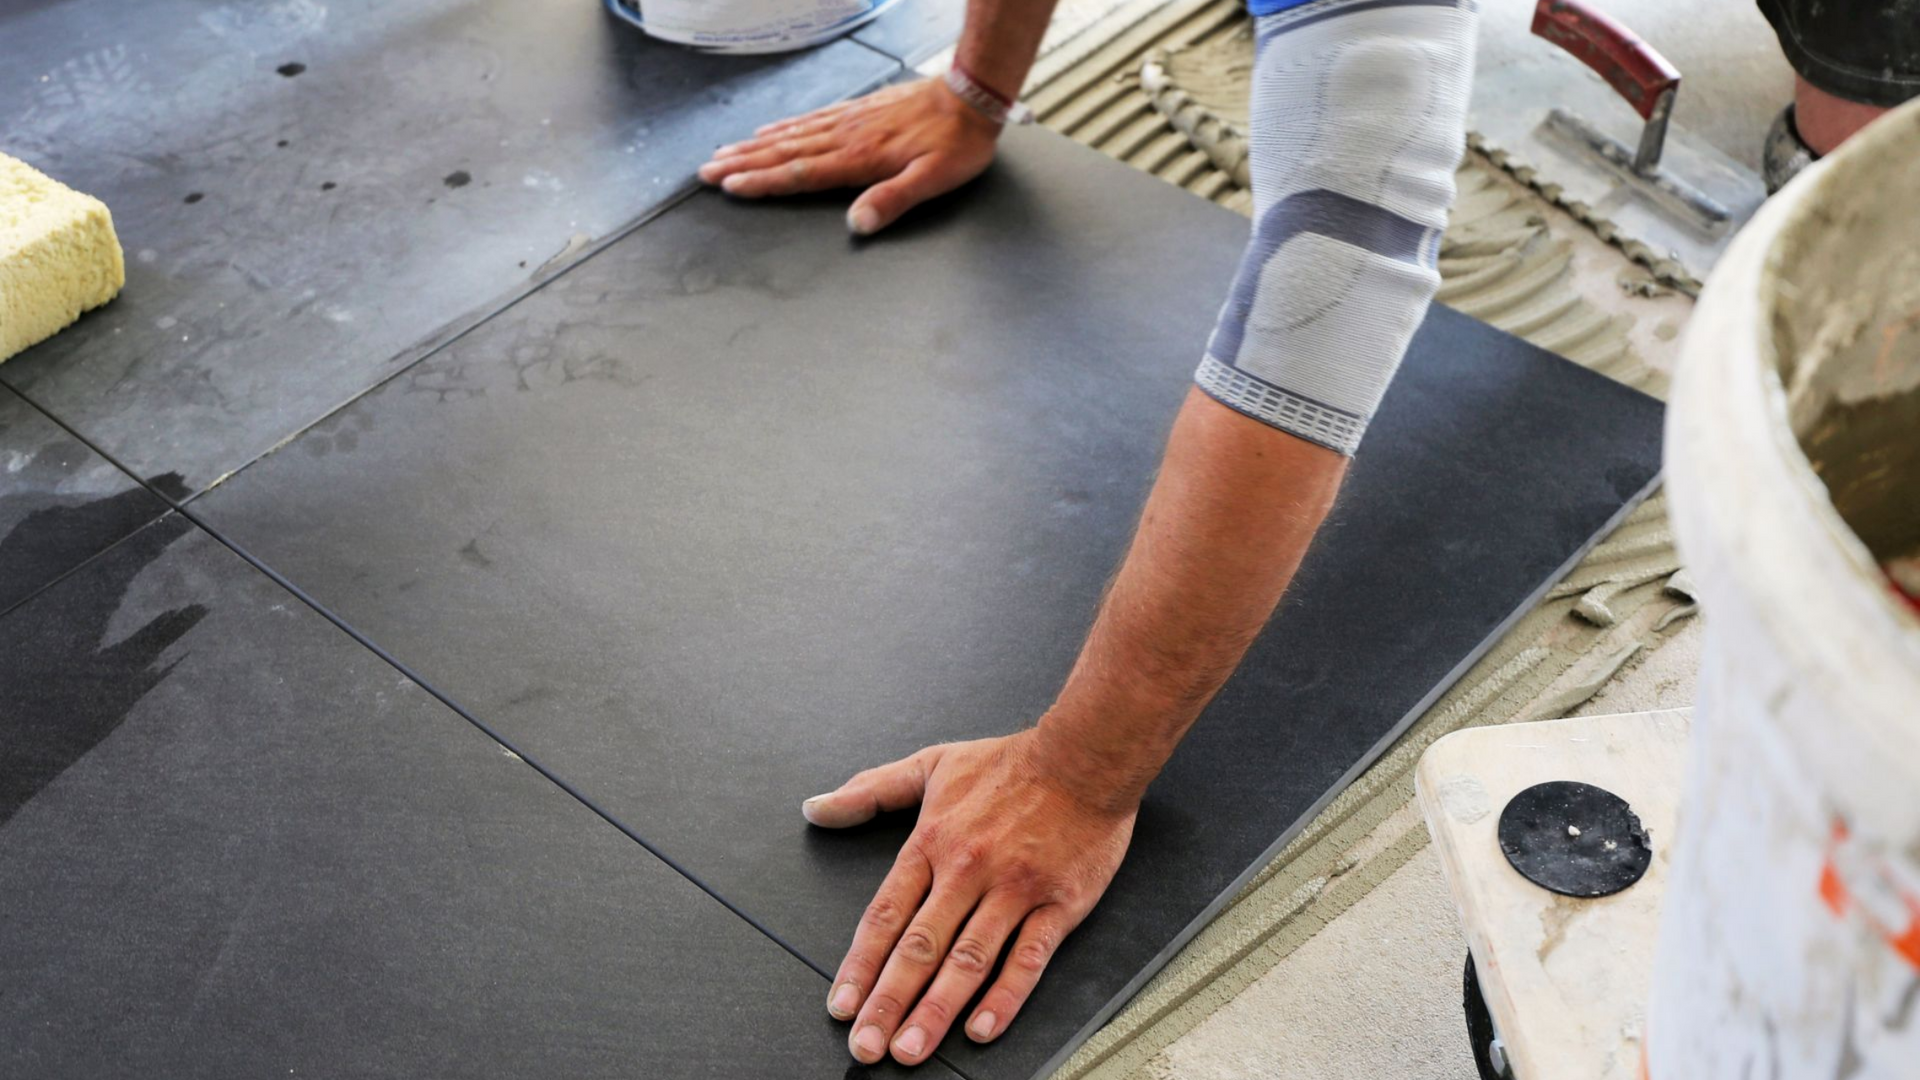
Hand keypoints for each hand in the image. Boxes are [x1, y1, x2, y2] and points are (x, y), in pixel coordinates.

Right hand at [698, 78, 1001, 235]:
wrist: (970, 96)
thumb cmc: (957, 143)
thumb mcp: (934, 180)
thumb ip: (893, 201)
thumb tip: (857, 224)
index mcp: (860, 158)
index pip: (801, 173)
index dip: (764, 181)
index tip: (731, 186)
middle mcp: (846, 137)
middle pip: (784, 153)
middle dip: (743, 163)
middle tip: (707, 171)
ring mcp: (849, 121)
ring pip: (791, 135)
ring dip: (754, 145)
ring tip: (724, 151)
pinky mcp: (858, 110)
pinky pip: (810, 119)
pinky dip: (784, 126)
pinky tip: (768, 129)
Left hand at [802, 728, 1137, 1065]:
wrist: (1085, 755)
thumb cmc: (1010, 765)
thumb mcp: (931, 766)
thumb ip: (871, 791)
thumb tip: (817, 808)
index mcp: (933, 843)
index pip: (886, 916)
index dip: (860, 966)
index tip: (842, 1006)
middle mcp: (967, 870)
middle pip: (919, 948)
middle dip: (888, 1002)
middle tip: (866, 1045)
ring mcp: (1014, 890)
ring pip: (967, 960)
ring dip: (935, 1010)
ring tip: (910, 1050)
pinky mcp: (1058, 904)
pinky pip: (1027, 959)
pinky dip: (1004, 998)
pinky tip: (981, 1029)